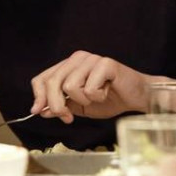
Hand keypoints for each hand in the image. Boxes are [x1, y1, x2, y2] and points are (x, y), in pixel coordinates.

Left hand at [30, 51, 153, 122]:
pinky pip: (89, 88)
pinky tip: (106, 92)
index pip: (42, 78)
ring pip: (69, 86)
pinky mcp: (105, 63)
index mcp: (69, 66)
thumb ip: (61, 106)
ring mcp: (92, 59)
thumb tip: (40, 110)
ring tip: (95, 98)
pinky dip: (97, 97)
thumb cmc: (110, 99)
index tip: (38, 112)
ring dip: (83, 100)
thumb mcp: (80, 107)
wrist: (137, 97)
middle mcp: (78, 58)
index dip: (38, 96)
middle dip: (57, 105)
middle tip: (68, 117)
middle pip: (52, 82)